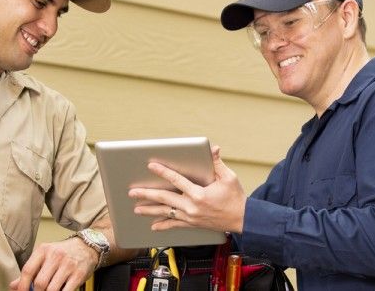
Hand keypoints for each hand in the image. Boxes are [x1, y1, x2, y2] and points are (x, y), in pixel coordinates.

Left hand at [8, 237, 97, 290]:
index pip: (28, 270)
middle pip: (40, 282)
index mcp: (43, 250)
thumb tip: (14, 285)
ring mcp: (68, 265)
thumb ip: (30, 270)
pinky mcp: (78, 274)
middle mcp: (55, 256)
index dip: (22, 285)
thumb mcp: (45, 256)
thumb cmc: (63, 253)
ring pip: (52, 289)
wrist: (86, 247)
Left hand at [128, 145, 246, 232]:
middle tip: (132, 191)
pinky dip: (164, 225)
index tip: (151, 166)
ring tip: (136, 208)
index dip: (163, 172)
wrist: (242, 219)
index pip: (177, 180)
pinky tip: (153, 226)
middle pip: (165, 199)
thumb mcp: (228, 177)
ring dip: (150, 210)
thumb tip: (213, 148)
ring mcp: (191, 217)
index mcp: (199, 194)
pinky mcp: (193, 224)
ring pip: (166, 212)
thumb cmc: (236, 197)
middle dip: (147, 194)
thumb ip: (217, 163)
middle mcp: (192, 207)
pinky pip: (175, 225)